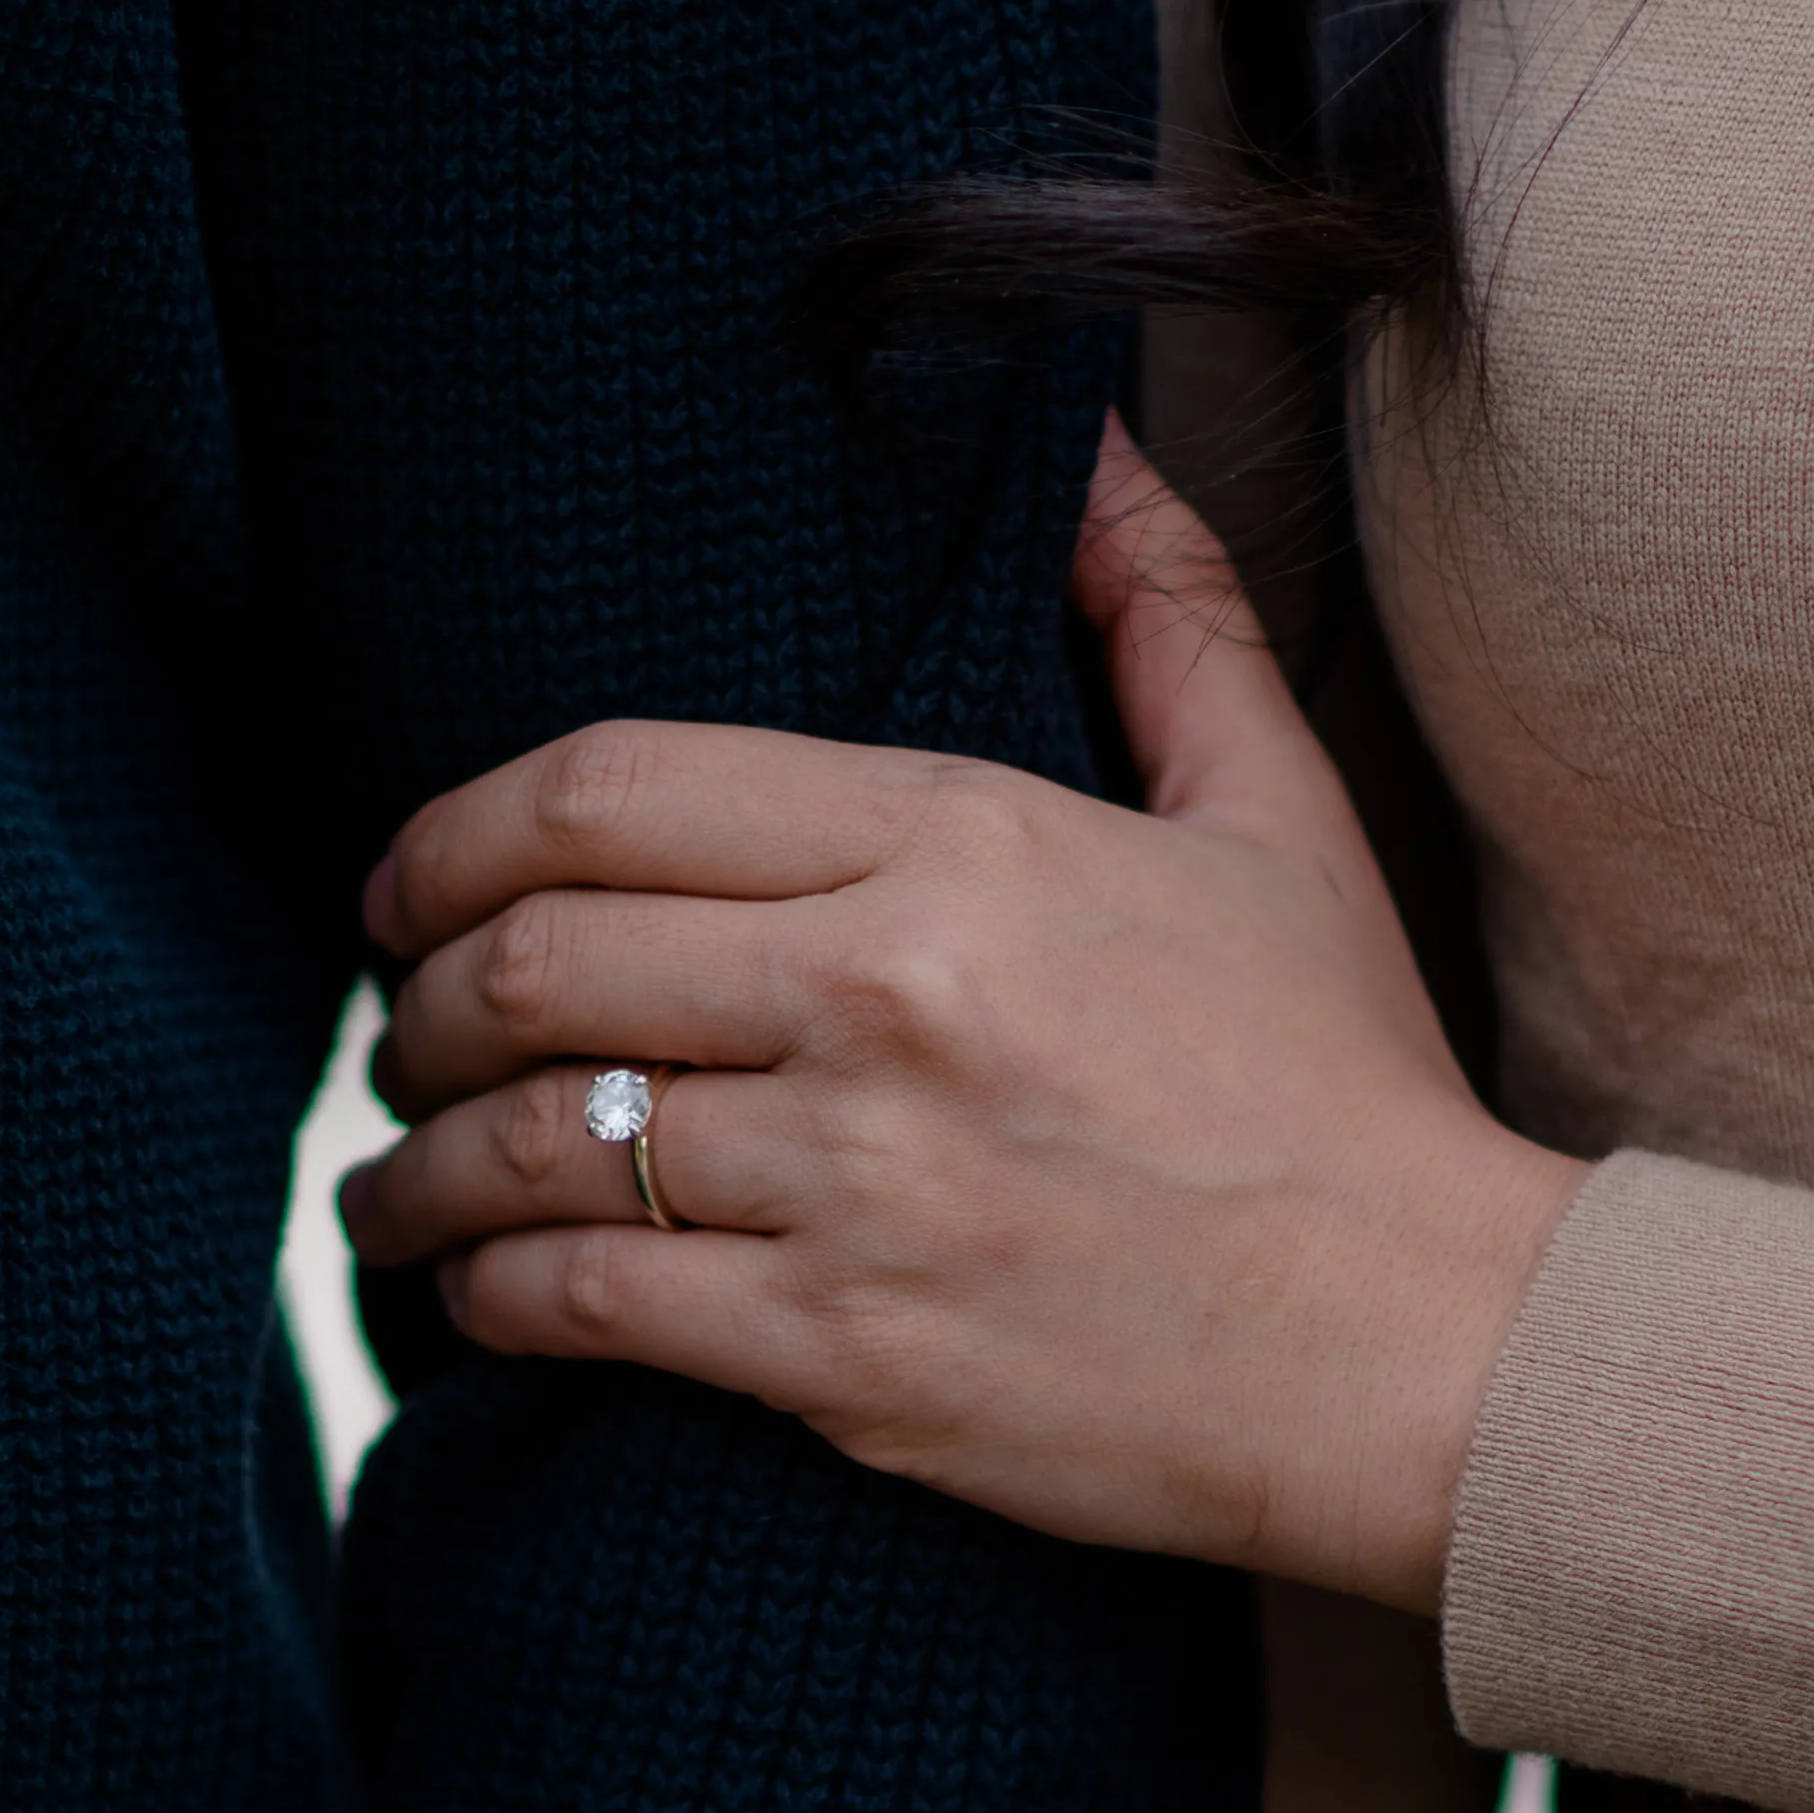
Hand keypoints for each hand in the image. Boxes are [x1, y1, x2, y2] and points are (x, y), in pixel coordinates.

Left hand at [343, 423, 1579, 1607]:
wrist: (1426, 1349)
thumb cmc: (1345, 1089)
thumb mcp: (1277, 819)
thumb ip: (1169, 623)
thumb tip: (1099, 456)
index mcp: (958, 843)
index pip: (612, 792)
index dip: (454, 833)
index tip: (403, 883)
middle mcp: (881, 999)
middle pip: (538, 958)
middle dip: (418, 995)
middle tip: (394, 1028)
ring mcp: (856, 1184)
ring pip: (537, 1141)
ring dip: (416, 1164)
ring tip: (387, 1183)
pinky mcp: (846, 1356)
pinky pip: (588, 1302)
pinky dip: (488, 1296)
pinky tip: (467, 1297)